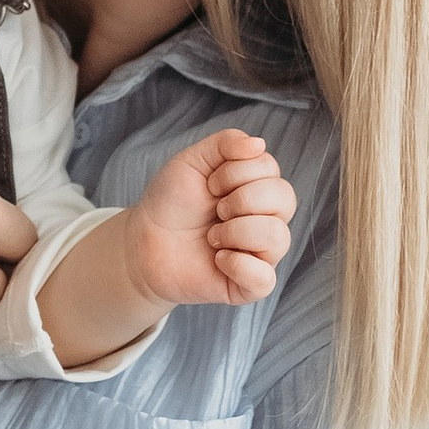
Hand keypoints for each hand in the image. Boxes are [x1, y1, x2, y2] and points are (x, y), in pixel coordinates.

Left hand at [123, 129, 295, 307]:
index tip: (209, 185)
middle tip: (214, 210)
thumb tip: (259, 144)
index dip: (235, 172)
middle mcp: (268, 219)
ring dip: (235, 231)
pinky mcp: (248, 285)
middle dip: (240, 199)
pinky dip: (239, 265)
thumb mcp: (193, 161)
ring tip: (211, 237)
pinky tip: (218, 259)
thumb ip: (225, 143)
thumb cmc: (172, 201)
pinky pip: (265, 279)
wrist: (143, 240)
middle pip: (285, 199)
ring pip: (278, 237)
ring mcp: (261, 254)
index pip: (271, 169)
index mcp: (259, 188)